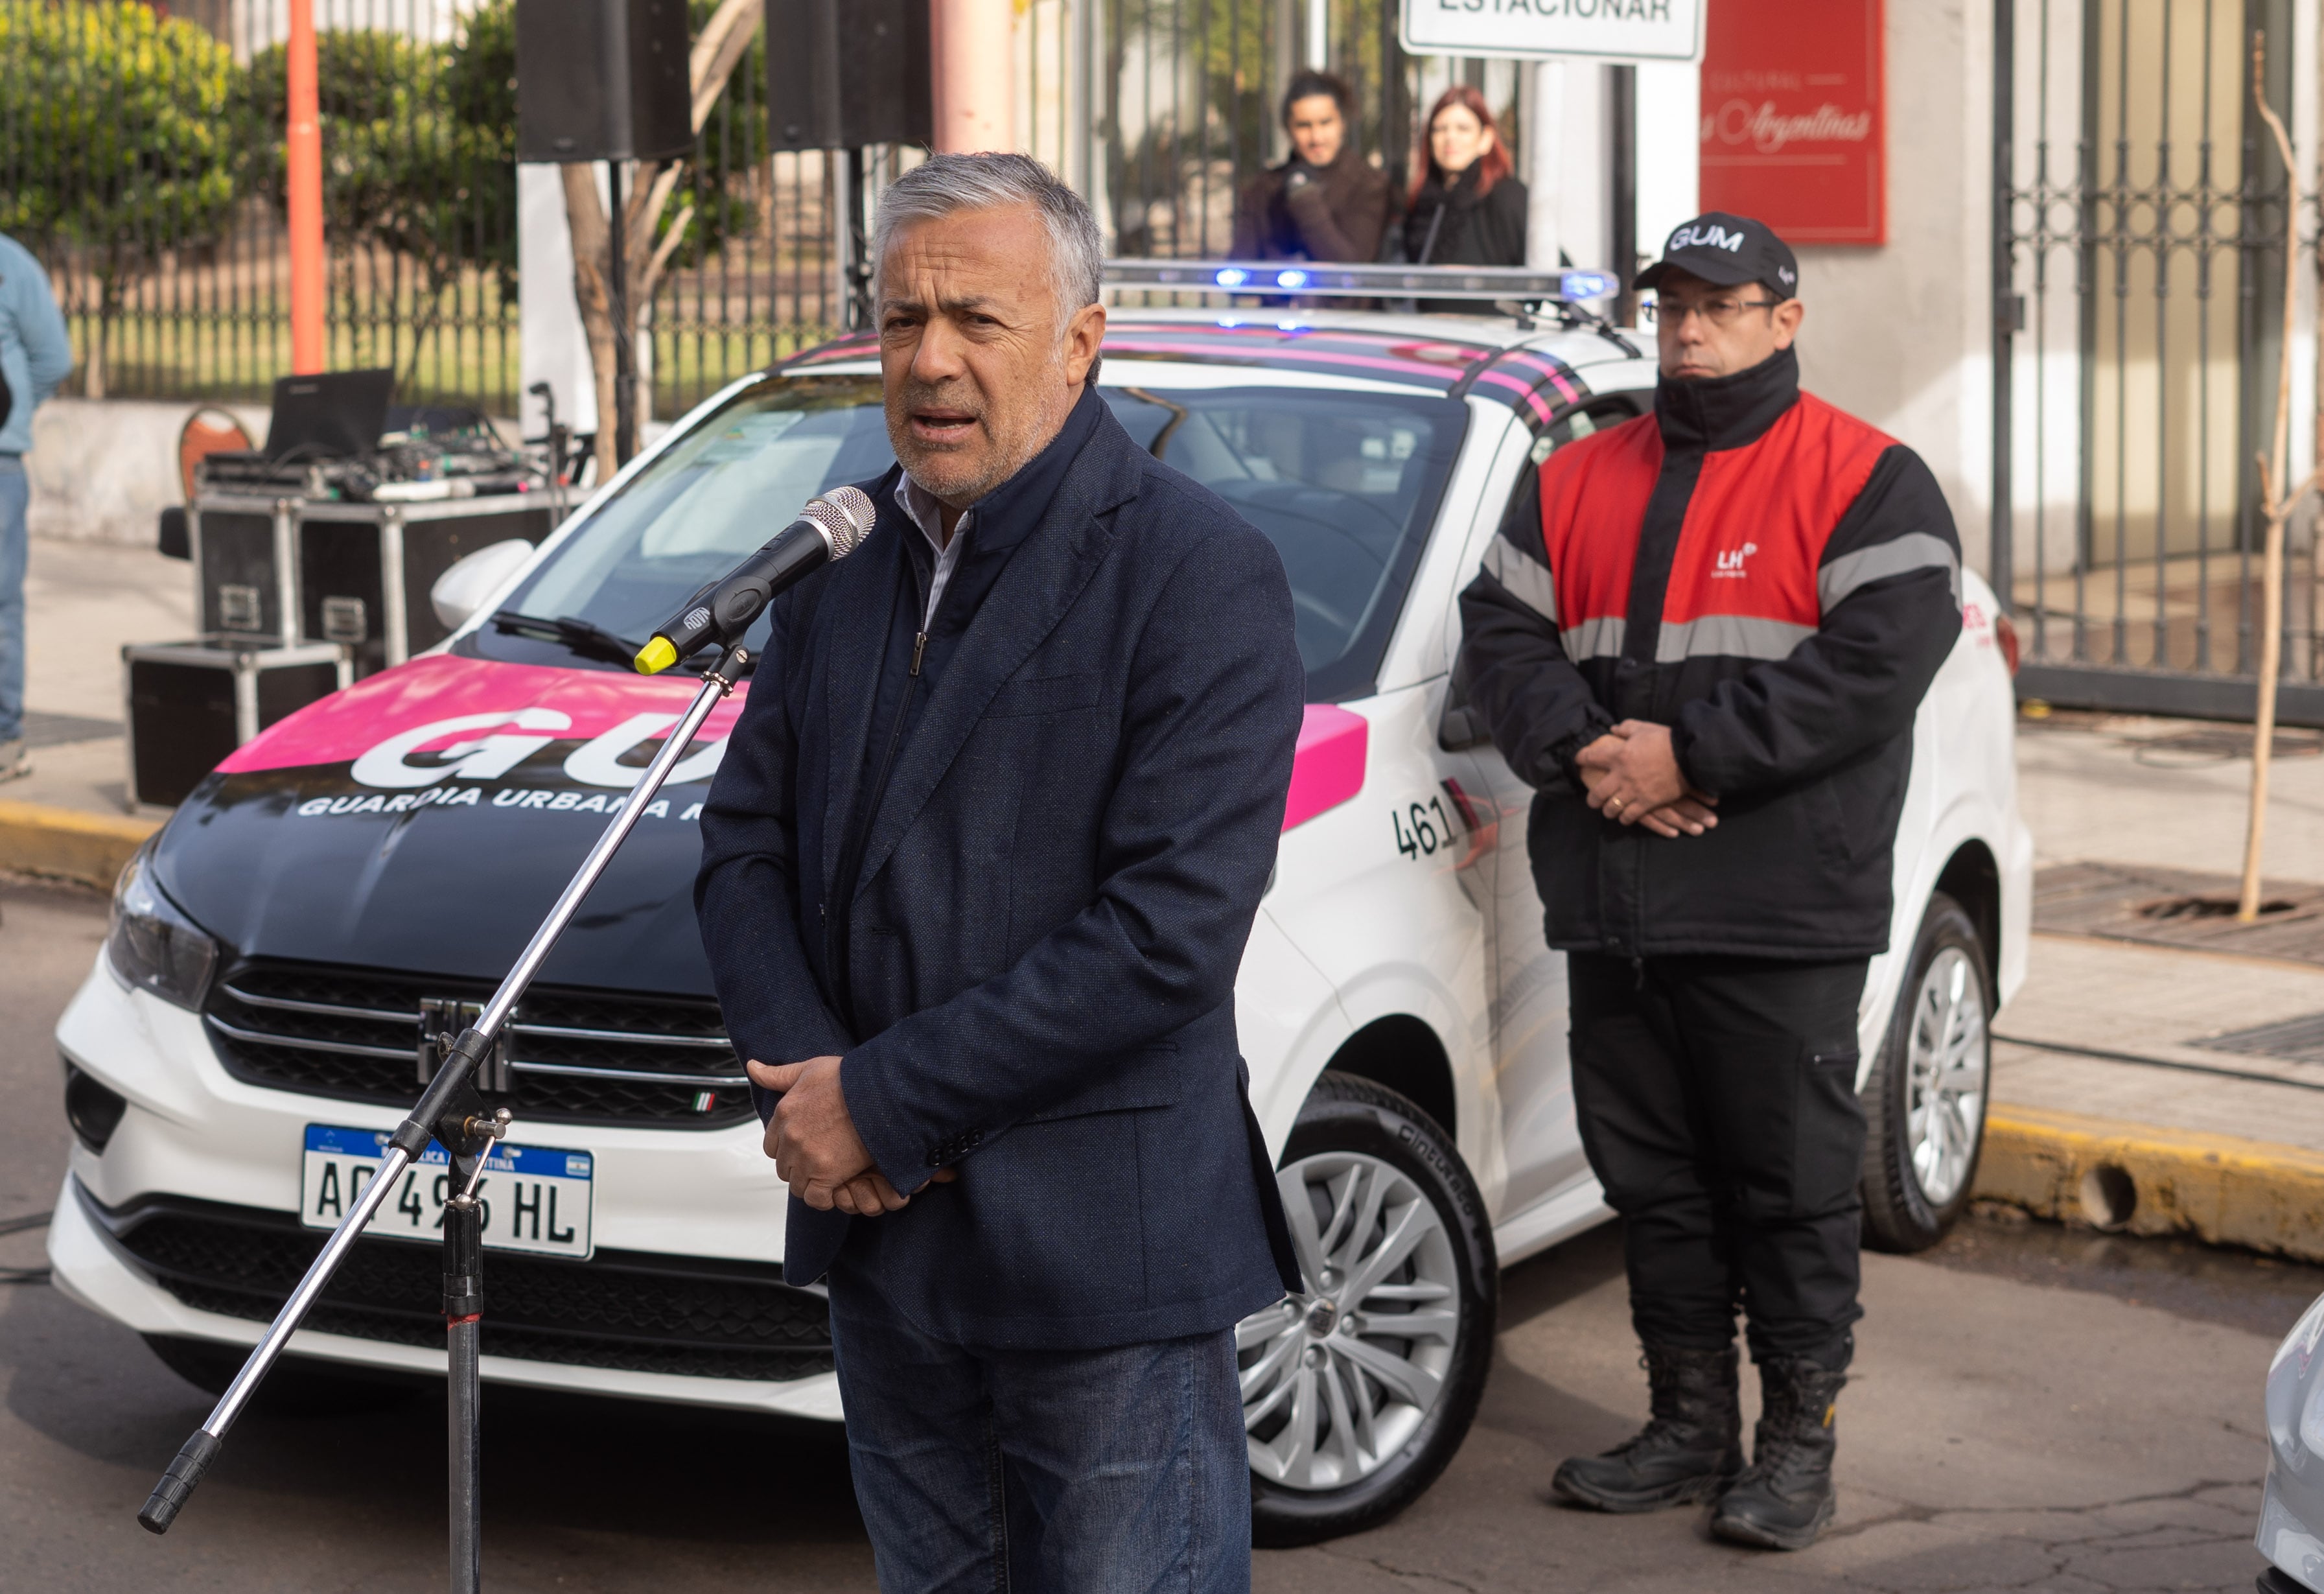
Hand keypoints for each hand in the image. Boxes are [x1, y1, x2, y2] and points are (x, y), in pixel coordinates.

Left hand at [746, 1057, 954, 1213]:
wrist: (880, 1093)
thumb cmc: (850, 1079)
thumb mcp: (810, 1068)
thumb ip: (778, 1074)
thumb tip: (753, 1067)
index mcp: (784, 1113)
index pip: (772, 1146)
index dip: (788, 1149)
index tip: (803, 1147)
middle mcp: (791, 1137)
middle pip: (784, 1167)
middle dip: (798, 1166)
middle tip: (819, 1161)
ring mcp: (807, 1157)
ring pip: (797, 1184)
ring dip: (811, 1182)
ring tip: (829, 1174)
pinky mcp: (827, 1174)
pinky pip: (815, 1198)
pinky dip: (823, 1198)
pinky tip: (834, 1188)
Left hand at [1576, 724, 1717, 832]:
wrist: (1690, 755)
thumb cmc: (1666, 739)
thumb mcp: (1644, 728)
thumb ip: (1626, 728)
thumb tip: (1613, 729)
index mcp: (1618, 755)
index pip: (1590, 758)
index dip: (1581, 759)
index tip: (1578, 761)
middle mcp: (1621, 776)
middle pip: (1597, 793)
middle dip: (1592, 799)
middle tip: (1593, 800)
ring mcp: (1634, 791)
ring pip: (1611, 808)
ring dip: (1608, 810)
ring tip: (1609, 810)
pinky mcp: (1647, 802)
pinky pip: (1630, 816)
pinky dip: (1625, 818)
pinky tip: (1625, 817)